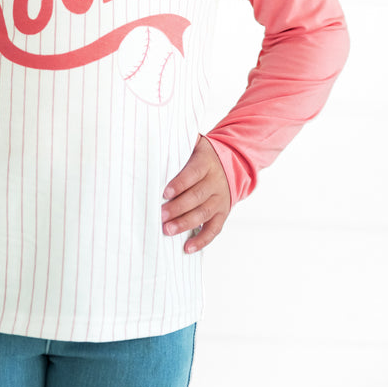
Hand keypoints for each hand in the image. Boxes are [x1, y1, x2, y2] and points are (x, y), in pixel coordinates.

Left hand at [162, 136, 231, 253]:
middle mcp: (216, 182)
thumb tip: (154, 139)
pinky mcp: (223, 213)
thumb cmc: (202, 155)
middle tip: (160, 215)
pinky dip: (202, 240)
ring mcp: (221, 199)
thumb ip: (178, 143)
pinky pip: (214, 229)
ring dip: (185, 223)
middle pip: (197, 196)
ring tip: (167, 230)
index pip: (193, 174)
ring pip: (204, 213)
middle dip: (177, 207)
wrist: (233, 163)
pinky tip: (187, 248)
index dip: (179, 183)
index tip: (164, 192)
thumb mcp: (195, 144)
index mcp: (206, 163)